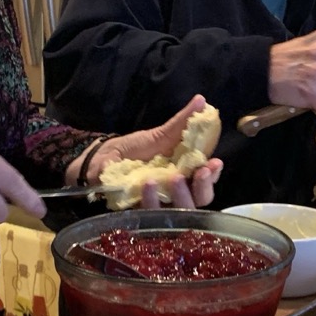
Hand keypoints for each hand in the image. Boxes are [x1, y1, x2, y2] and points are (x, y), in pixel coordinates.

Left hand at [68, 95, 223, 207]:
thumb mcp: (157, 135)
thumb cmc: (133, 149)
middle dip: (202, 187)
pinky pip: (152, 214)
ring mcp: (160, 205)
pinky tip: (148, 184)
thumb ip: (181, 122)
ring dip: (180, 195)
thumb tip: (202, 100)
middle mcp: (176, 192)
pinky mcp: (141, 213)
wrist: (101, 159)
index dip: (213, 174)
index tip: (214, 163)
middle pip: (200, 200)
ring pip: (179, 211)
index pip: (207, 179)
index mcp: (185, 173)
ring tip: (173, 177)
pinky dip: (153, 200)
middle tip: (199, 172)